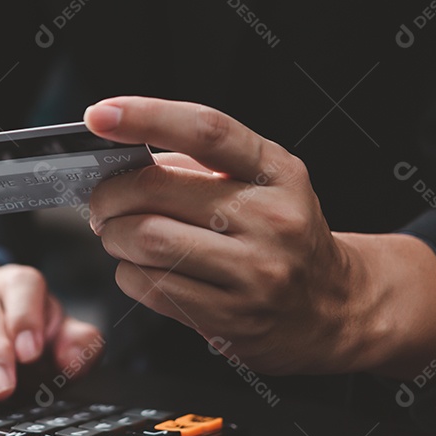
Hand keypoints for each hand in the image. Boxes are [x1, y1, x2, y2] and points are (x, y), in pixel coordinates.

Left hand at [85, 96, 435, 378]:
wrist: (334, 307)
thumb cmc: (285, 234)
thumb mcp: (265, 181)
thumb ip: (201, 161)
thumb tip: (127, 156)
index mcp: (277, 172)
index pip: (205, 131)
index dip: (145, 116)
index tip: (101, 115)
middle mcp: (271, 220)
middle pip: (157, 191)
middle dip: (110, 194)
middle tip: (103, 201)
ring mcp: (254, 273)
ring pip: (147, 241)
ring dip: (114, 236)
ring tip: (120, 234)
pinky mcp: (232, 320)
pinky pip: (151, 287)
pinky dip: (129, 274)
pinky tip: (143, 268)